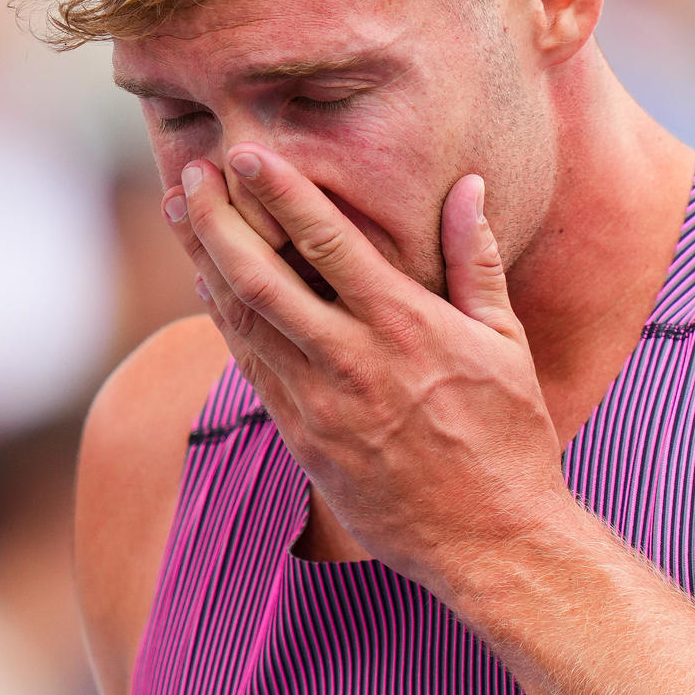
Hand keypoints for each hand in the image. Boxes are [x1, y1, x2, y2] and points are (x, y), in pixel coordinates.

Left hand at [166, 145, 578, 596]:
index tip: (246, 153)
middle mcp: (353, 361)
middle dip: (219, 221)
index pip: (328, 243)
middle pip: (262, 278)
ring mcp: (321, 405)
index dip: (280, 194)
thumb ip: (475, 260)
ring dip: (206, 263)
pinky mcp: (304, 442)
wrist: (493, 542)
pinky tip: (210, 285)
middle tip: (191, 173)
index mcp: (406, 326)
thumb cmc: (511, 437)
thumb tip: (467, 185)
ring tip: (183, 214)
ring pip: (244, 323)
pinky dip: (225, 322)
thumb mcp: (505, 341)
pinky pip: (252, 369)